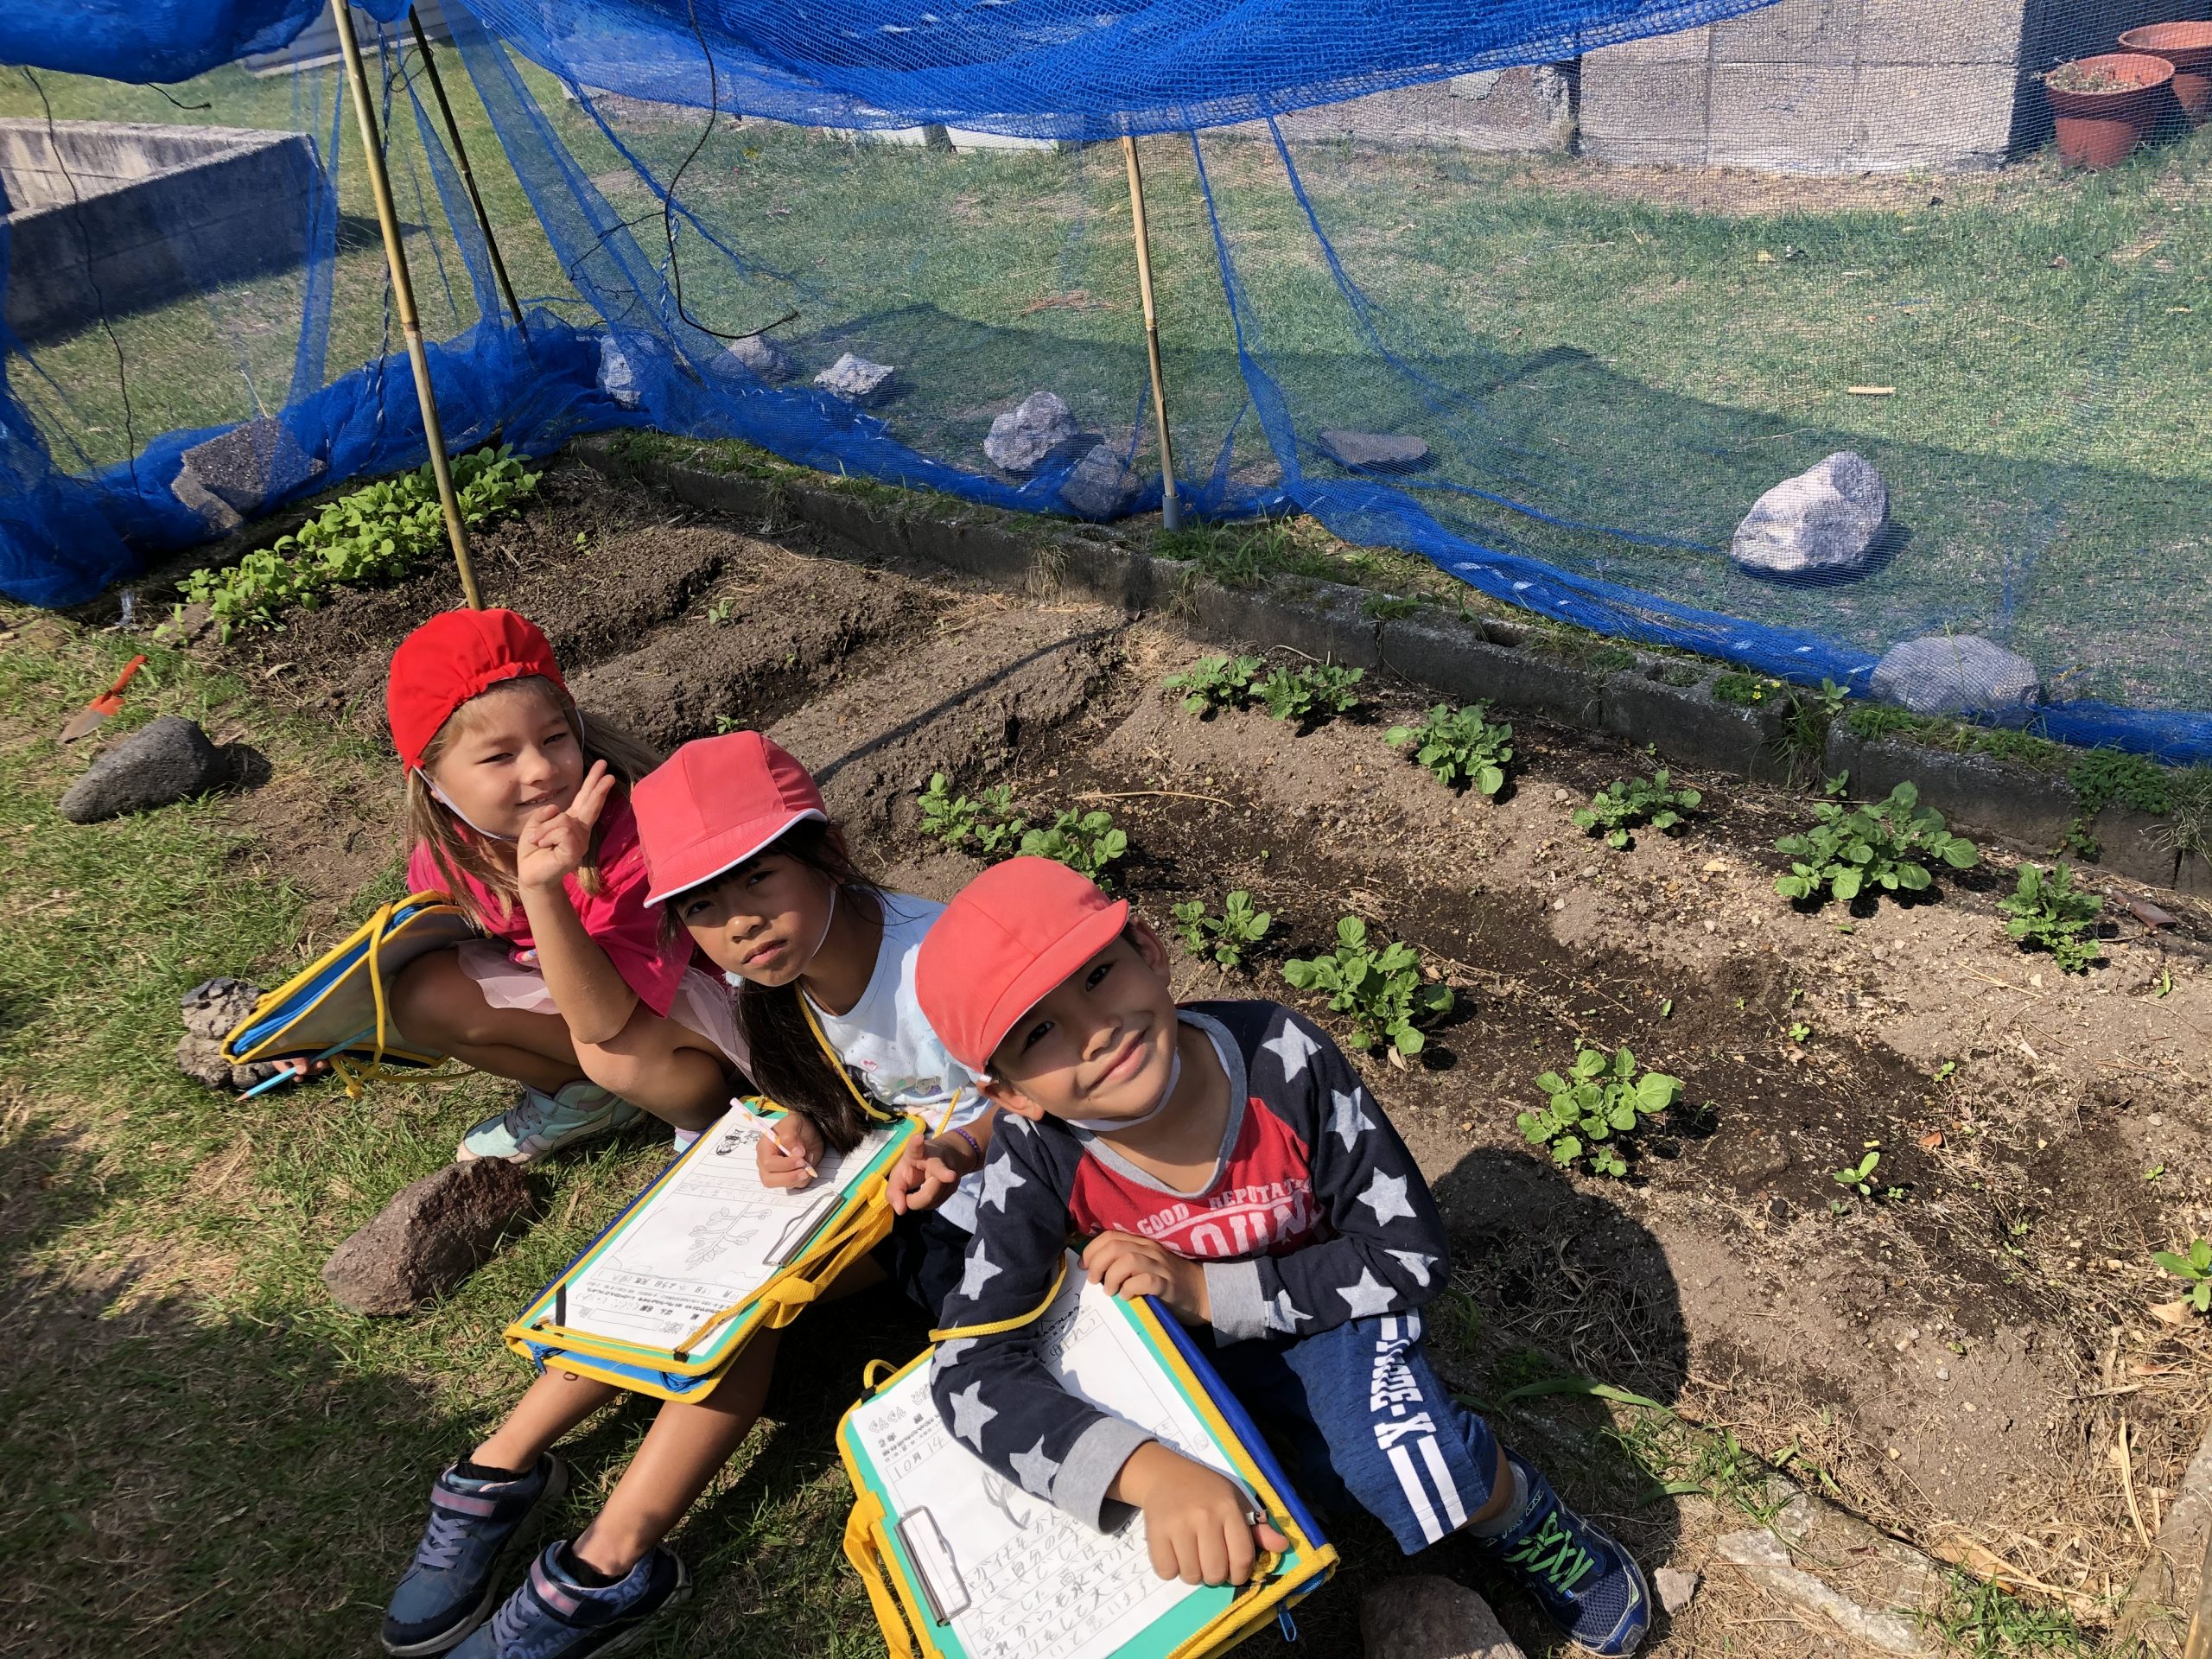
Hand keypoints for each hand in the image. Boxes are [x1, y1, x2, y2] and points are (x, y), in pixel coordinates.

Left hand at [514, 761, 614, 893]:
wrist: (530, 875)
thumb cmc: (534, 851)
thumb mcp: (534, 826)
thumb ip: (544, 814)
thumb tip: (556, 809)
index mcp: (572, 822)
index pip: (584, 799)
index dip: (593, 783)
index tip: (602, 768)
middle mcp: (581, 830)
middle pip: (591, 803)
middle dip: (598, 785)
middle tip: (606, 767)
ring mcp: (580, 841)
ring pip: (564, 820)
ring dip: (545, 829)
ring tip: (539, 841)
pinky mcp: (575, 851)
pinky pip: (562, 832)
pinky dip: (547, 837)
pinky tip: (544, 846)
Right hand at [755, 1111, 823, 1187]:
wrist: (809, 1130)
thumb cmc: (797, 1125)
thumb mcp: (793, 1122)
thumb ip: (790, 1135)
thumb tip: (796, 1153)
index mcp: (764, 1148)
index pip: (768, 1163)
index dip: (784, 1164)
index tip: (801, 1159)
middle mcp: (767, 1163)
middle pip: (769, 1180)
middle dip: (789, 1177)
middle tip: (805, 1170)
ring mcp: (778, 1172)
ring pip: (784, 1185)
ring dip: (799, 1177)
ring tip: (809, 1162)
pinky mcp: (790, 1177)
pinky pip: (796, 1185)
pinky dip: (805, 1178)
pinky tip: (809, 1165)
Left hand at [887, 1134, 973, 1214]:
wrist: (944, 1161)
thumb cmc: (915, 1167)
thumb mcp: (900, 1175)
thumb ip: (894, 1192)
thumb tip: (901, 1210)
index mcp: (918, 1153)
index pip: (916, 1148)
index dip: (916, 1143)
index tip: (918, 1138)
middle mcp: (936, 1159)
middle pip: (937, 1172)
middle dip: (939, 1179)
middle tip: (949, 1177)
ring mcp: (949, 1171)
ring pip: (934, 1196)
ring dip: (921, 1202)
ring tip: (916, 1194)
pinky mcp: (954, 1186)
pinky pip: (937, 1202)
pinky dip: (928, 1203)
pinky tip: (926, 1195)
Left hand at [1081, 1231, 1207, 1323]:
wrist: (1201, 1293)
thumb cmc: (1167, 1281)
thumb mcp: (1144, 1266)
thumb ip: (1123, 1263)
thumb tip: (1092, 1271)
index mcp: (1141, 1243)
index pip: (1110, 1236)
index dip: (1091, 1250)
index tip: (1084, 1267)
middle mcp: (1150, 1250)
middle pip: (1114, 1245)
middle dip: (1097, 1263)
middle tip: (1094, 1281)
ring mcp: (1160, 1266)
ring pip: (1128, 1260)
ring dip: (1112, 1276)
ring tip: (1110, 1291)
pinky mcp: (1168, 1284)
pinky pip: (1145, 1281)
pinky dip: (1130, 1288)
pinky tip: (1127, 1297)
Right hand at [1112, 1442, 1288, 1585]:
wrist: (1164, 1474)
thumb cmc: (1206, 1491)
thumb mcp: (1235, 1502)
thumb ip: (1258, 1528)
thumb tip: (1283, 1546)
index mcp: (1228, 1508)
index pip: (1242, 1557)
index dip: (1240, 1574)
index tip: (1234, 1572)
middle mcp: (1204, 1516)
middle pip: (1215, 1572)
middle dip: (1216, 1576)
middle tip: (1211, 1563)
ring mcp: (1178, 1524)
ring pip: (1191, 1575)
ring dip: (1193, 1573)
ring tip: (1192, 1556)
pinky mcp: (1155, 1532)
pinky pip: (1167, 1572)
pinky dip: (1171, 1569)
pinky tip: (1175, 1552)